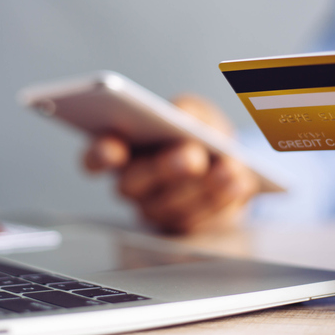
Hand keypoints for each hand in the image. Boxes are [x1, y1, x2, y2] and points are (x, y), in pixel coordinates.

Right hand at [83, 95, 258, 233]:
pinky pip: (198, 219)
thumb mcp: (194, 111)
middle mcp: (132, 182)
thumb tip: (180, 114)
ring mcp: (156, 208)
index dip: (100, 156)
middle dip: (164, 170)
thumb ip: (185, 109)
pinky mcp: (184, 225)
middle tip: (191, 158)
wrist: (226, 160)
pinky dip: (222, 197)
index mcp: (122, 147)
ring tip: (227, 168)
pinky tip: (237, 179)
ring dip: (202, 186)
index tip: (114, 151)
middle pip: (135, 184)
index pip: (97, 157)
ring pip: (170, 205)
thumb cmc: (198, 130)